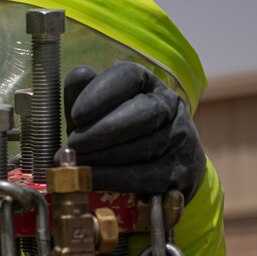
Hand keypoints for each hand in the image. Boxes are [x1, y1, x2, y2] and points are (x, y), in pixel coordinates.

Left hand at [65, 62, 205, 202]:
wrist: (161, 173)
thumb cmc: (117, 137)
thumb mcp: (95, 114)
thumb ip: (82, 95)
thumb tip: (79, 75)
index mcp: (146, 84)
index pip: (129, 76)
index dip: (102, 93)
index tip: (76, 115)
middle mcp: (170, 106)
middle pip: (146, 112)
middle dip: (105, 130)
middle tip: (74, 145)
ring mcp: (180, 139)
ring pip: (147, 146)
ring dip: (105, 157)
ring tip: (77, 164)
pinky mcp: (182, 172)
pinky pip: (148, 177)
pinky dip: (114, 179)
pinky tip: (90, 180)